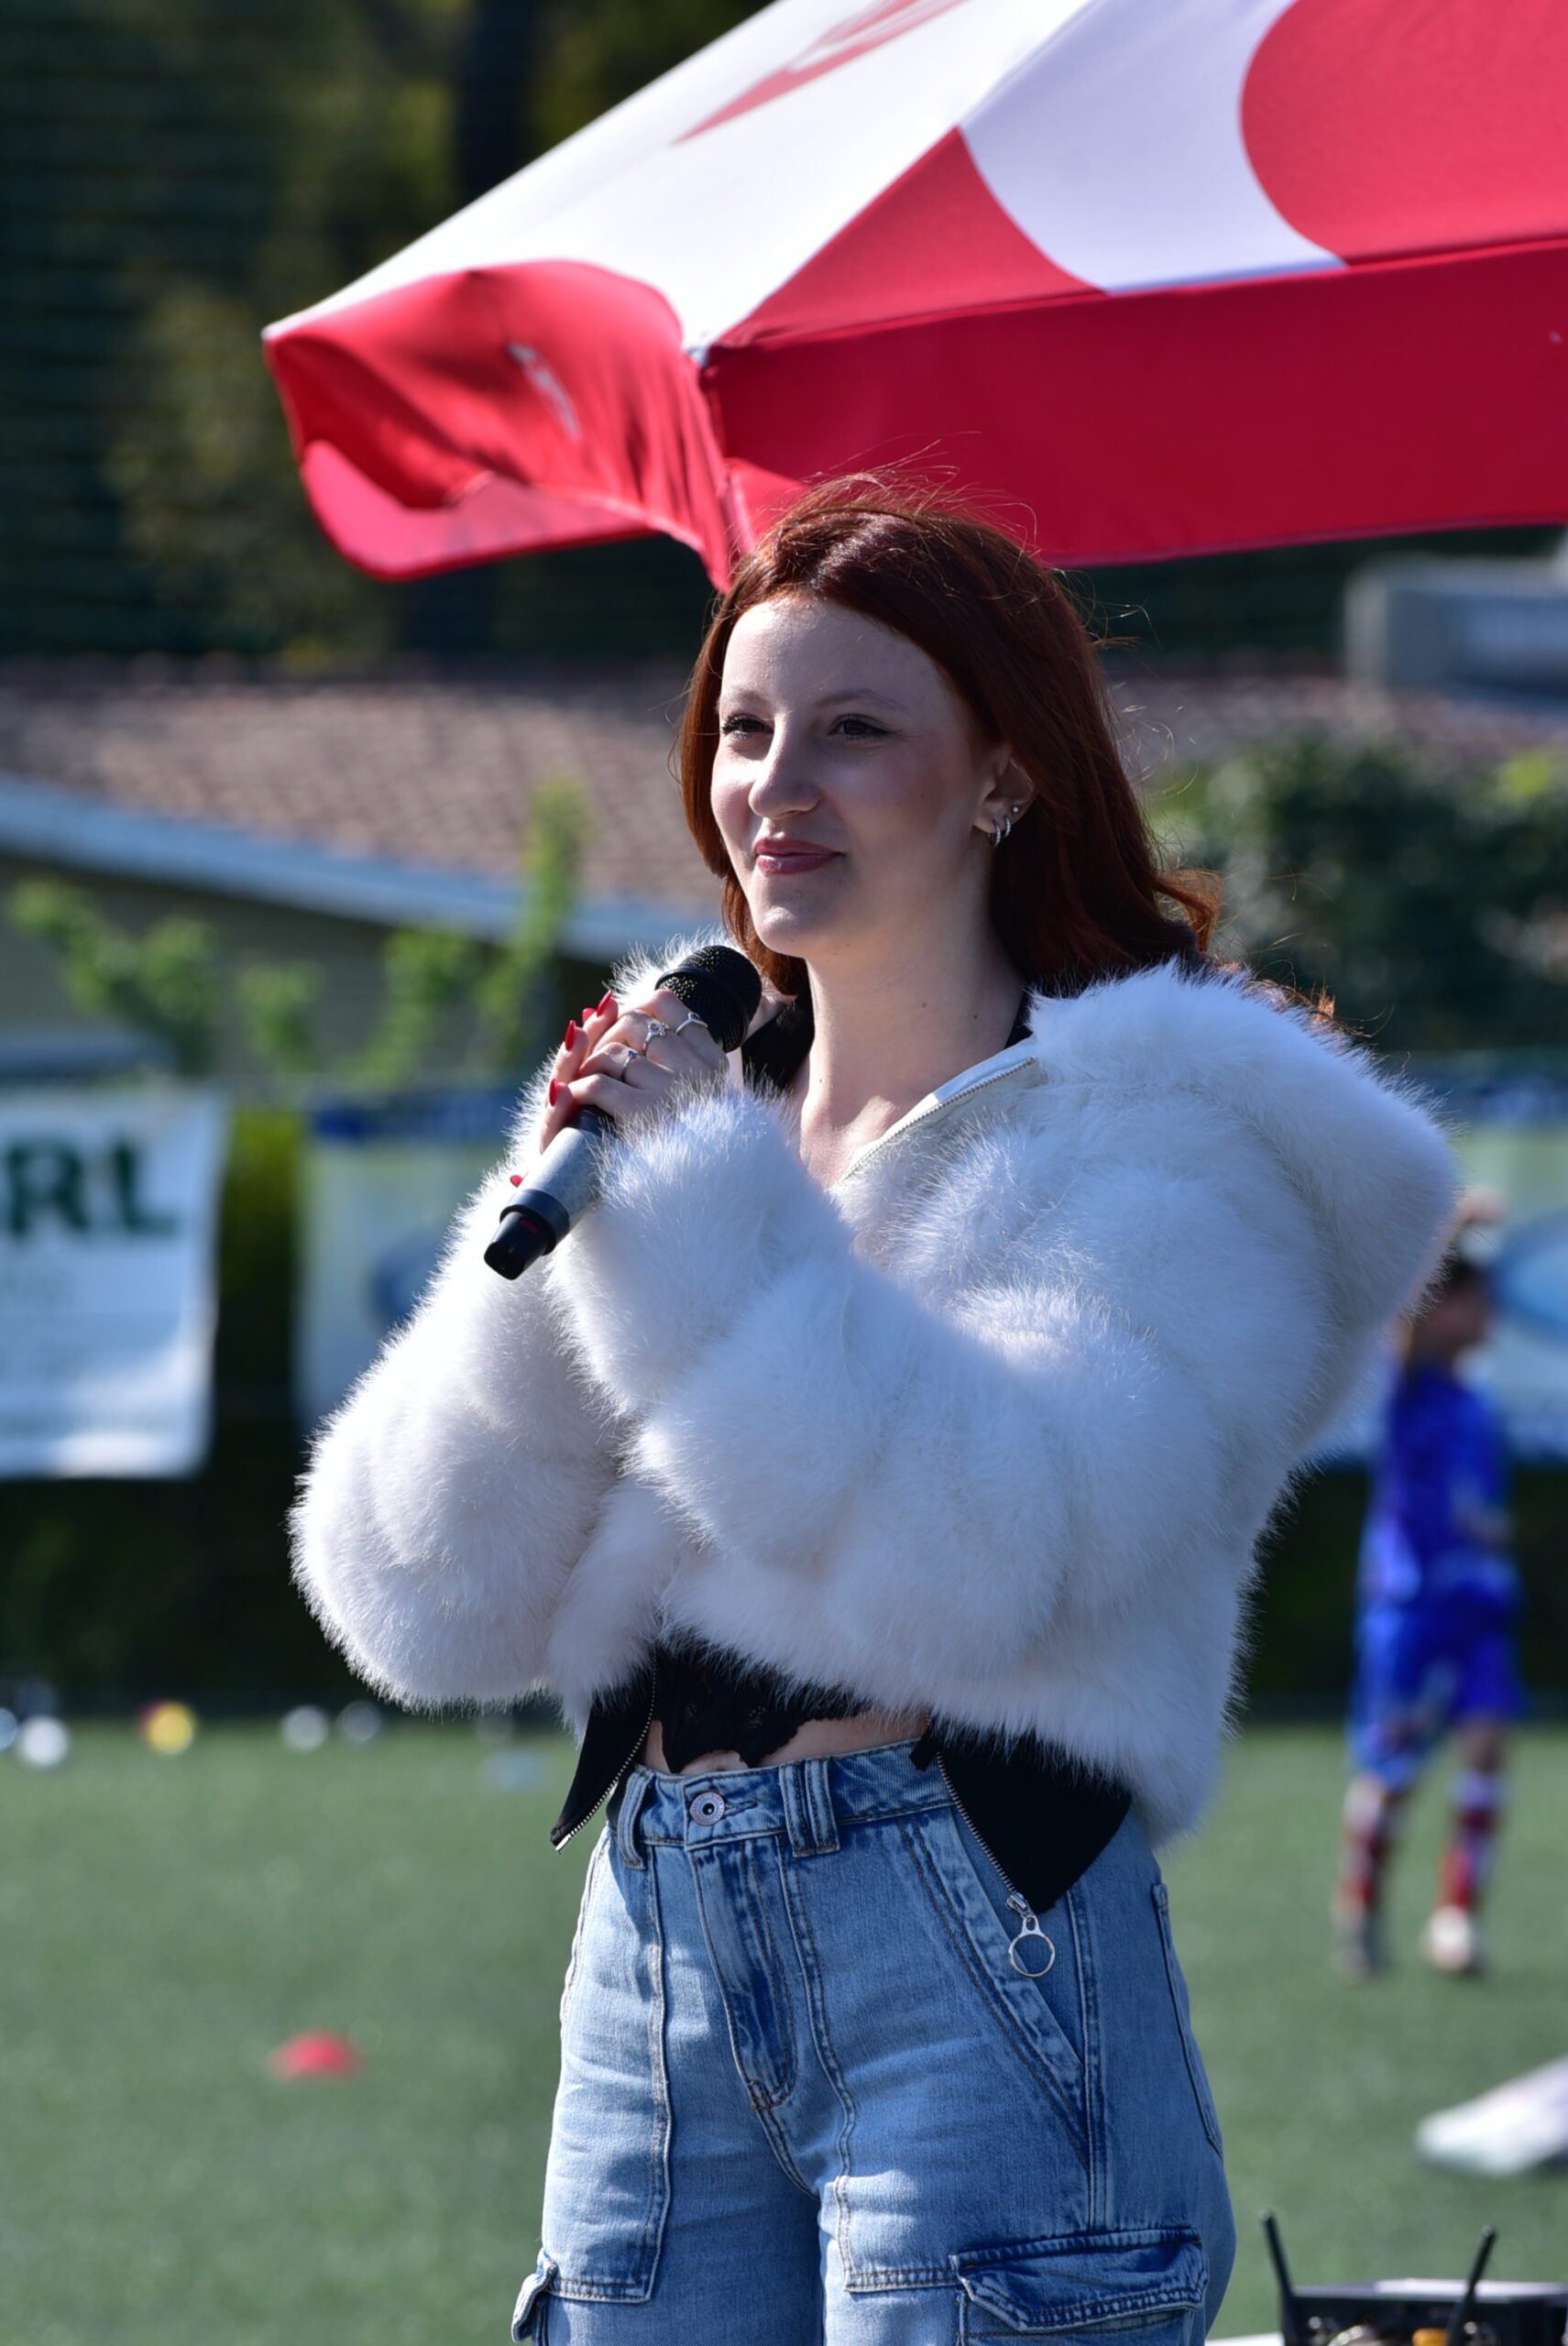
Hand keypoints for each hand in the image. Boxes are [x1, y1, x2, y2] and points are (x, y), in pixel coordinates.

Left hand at [537, 988, 728, 1151]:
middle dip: (606, 1036)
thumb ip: (654, 1047)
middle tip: (598, 1061)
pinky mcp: (644, 1118)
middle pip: (634, 1023)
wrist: (698, 1194)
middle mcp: (698, 1073)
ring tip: (586, 1082)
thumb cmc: (684, 1142)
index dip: (633, 1008)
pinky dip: (580, 1088)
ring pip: (614, 1053)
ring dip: (589, 1065)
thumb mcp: (687, 1091)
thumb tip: (605, 1005)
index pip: (665, 1004)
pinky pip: (599, 1085)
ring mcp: (673, 1094)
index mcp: (713, 1062)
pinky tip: (579, 1098)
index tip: (622, 1028)